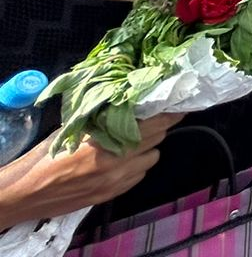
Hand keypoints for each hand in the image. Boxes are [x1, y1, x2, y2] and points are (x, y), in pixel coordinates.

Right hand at [0, 114, 178, 228]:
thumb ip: (104, 118)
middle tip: (154, 115)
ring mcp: (117, 182)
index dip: (169, 112)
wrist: (26, 193)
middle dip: (159, 125)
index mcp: (108, 143)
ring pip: (152, 158)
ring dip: (148, 147)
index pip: (154, 124)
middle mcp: (118, 164)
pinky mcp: (112, 195)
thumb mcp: (76, 128)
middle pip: (157, 139)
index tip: (179, 102)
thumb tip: (129, 103)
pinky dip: (138, 165)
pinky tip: (124, 159)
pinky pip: (139, 176)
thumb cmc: (46, 156)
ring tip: (134, 139)